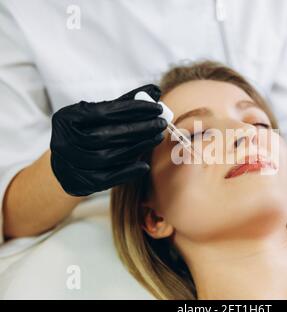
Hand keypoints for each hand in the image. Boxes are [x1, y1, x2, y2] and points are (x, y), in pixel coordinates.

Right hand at [50, 84, 166, 195]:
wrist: (66, 165)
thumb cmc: (87, 132)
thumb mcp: (99, 115)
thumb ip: (125, 103)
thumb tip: (154, 91)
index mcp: (66, 118)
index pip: (104, 111)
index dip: (133, 109)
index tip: (156, 108)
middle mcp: (63, 142)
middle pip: (106, 136)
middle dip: (138, 129)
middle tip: (160, 124)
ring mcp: (69, 165)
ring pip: (108, 157)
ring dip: (137, 147)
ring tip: (156, 138)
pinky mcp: (80, 184)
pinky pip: (108, 179)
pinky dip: (128, 171)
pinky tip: (145, 164)